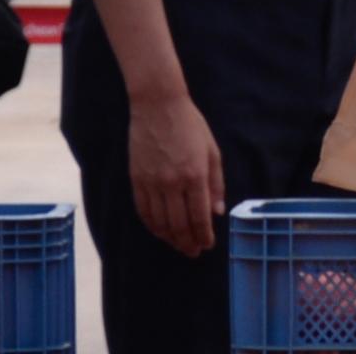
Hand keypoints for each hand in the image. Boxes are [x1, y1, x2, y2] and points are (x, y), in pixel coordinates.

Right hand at [129, 90, 224, 257]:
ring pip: (160, 223)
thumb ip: (216, 183)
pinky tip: (159, 230)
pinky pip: (143, 210)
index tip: (208, 245)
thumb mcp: (212, 150)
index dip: (204, 236)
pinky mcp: (137, 179)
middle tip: (194, 251)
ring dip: (170, 238)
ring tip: (178, 244)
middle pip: (179, 225)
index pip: (200, 217)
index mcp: (195, 175)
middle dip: (188, 243)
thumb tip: (217, 212)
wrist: (158, 104)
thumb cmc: (190, 124)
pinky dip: (152, 225)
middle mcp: (173, 183)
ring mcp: (152, 182)